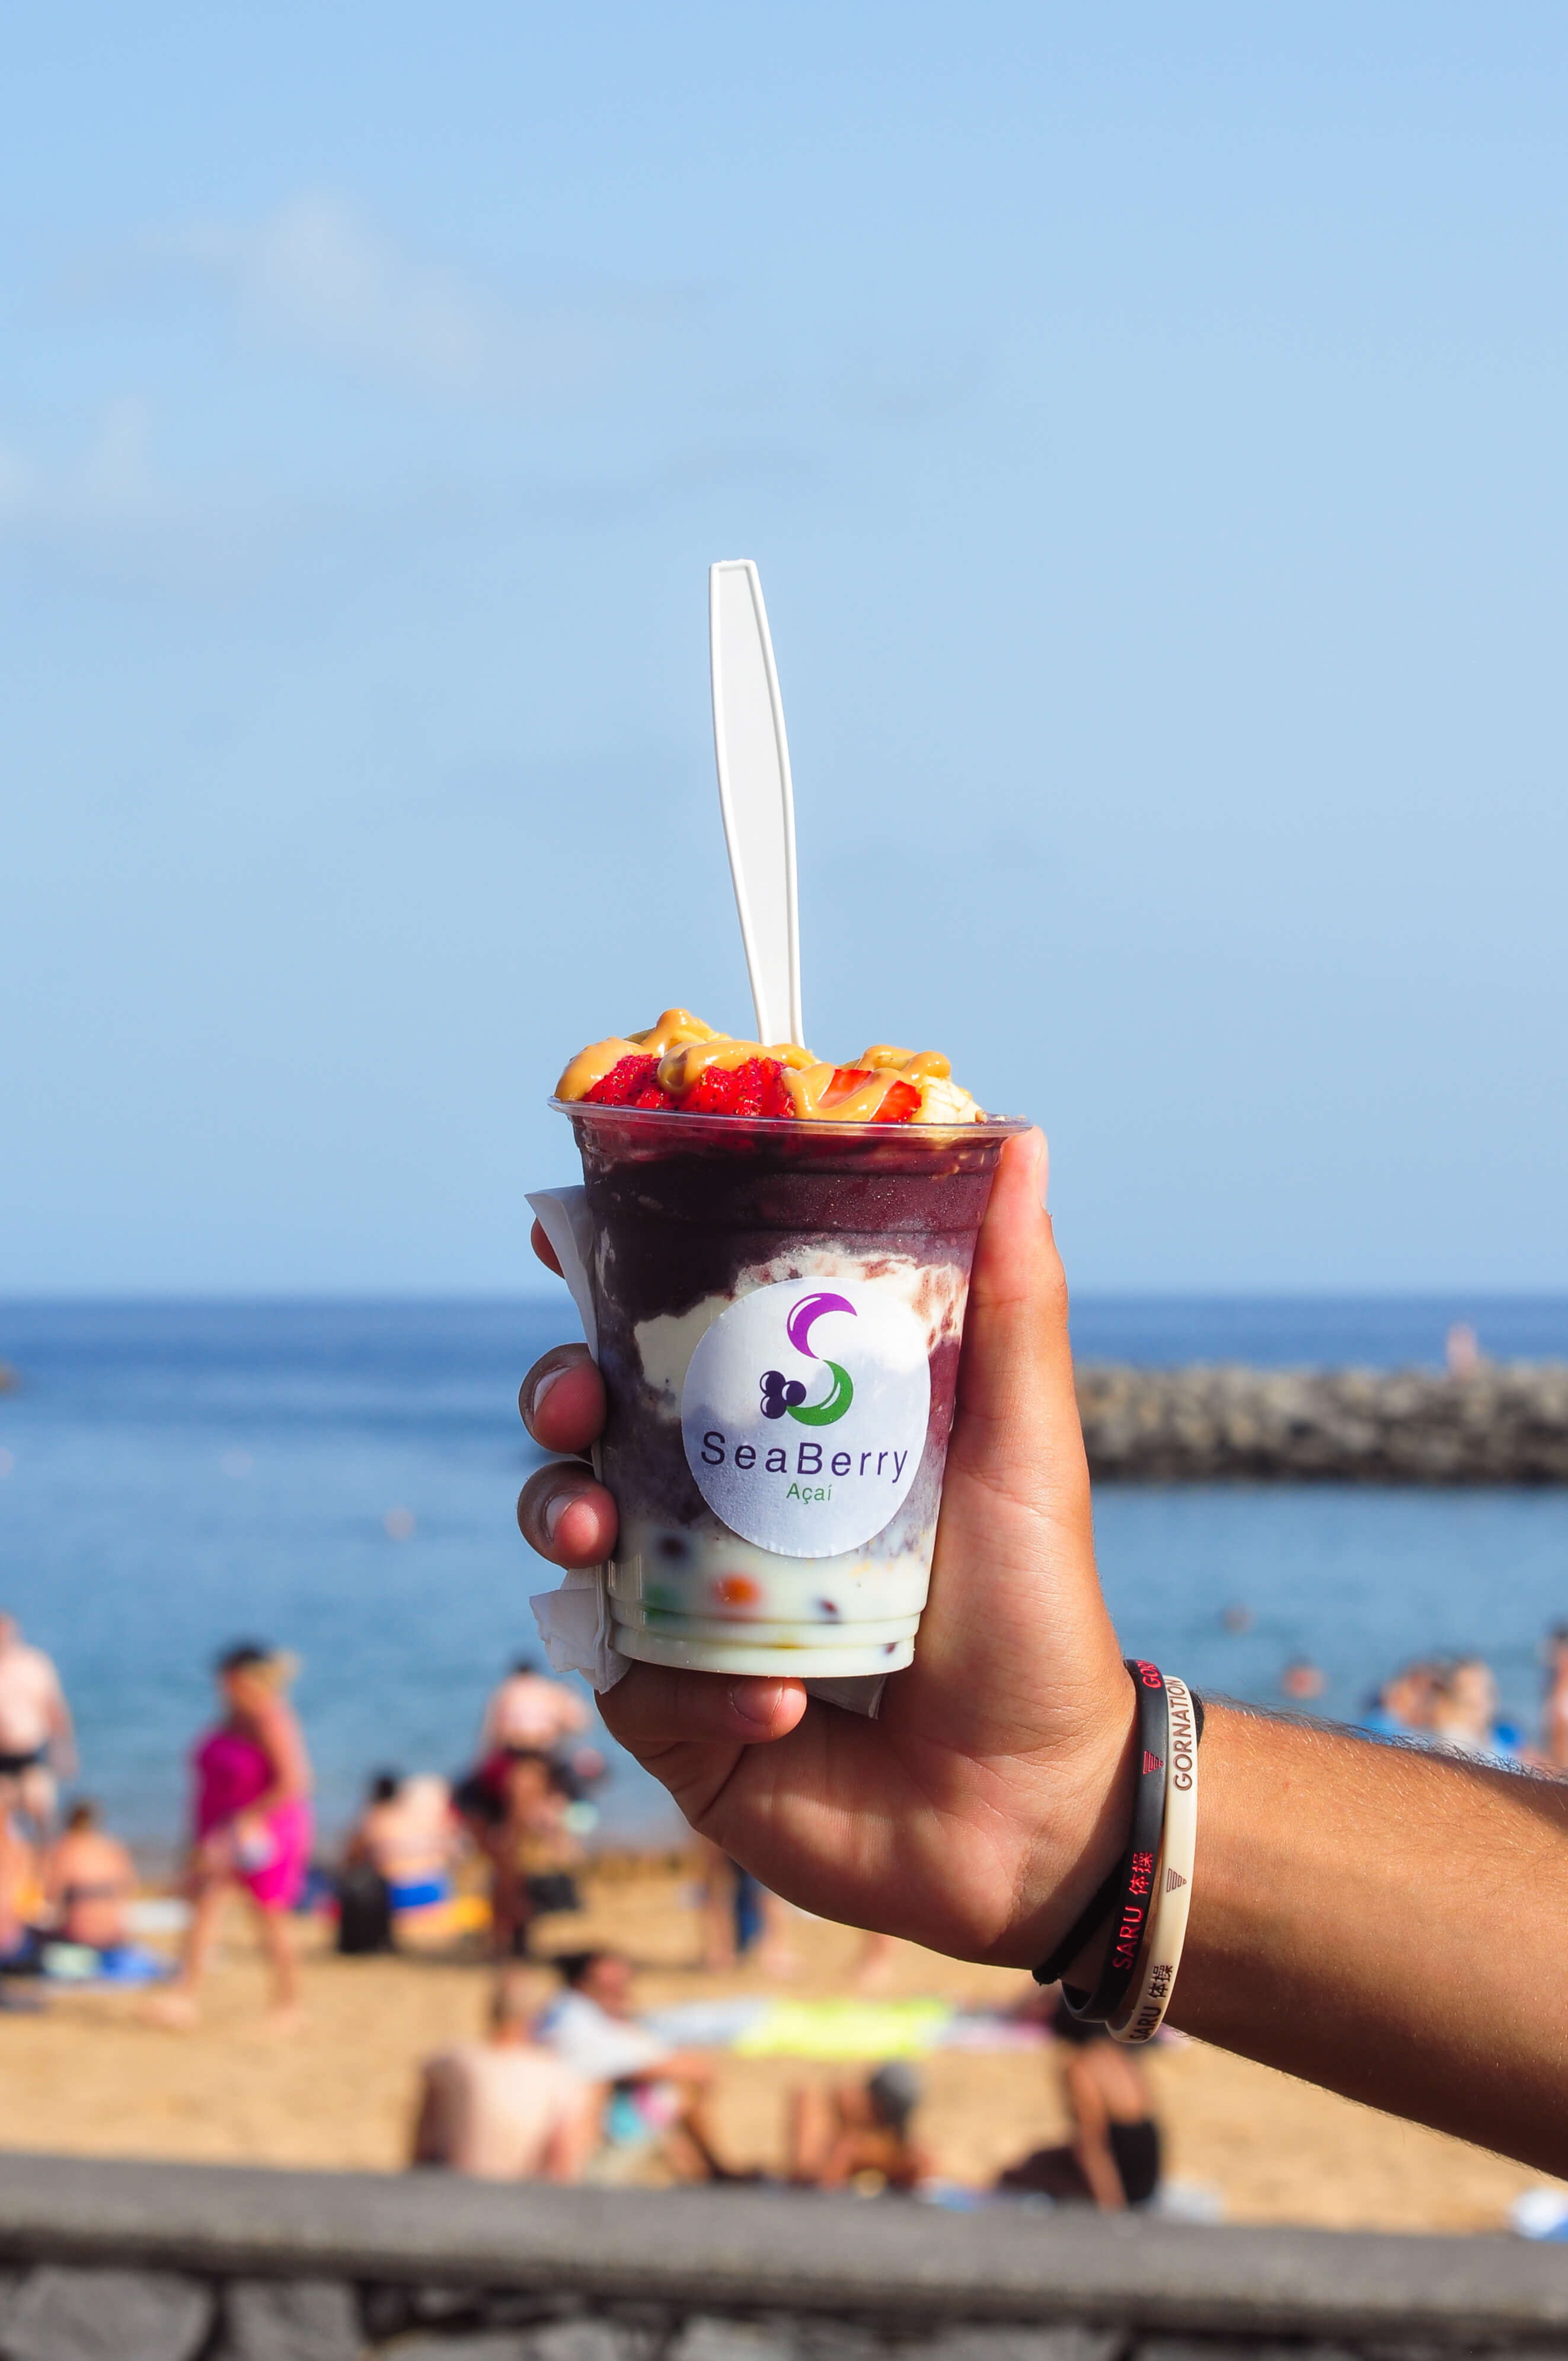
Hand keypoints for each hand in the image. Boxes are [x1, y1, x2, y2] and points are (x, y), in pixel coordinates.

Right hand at [516, 1131, 1134, 1968]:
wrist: (1038, 1805)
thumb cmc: (1035, 1609)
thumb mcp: (1026, 1441)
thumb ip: (1013, 1297)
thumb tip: (1018, 1134)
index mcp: (790, 1434)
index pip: (674, 1342)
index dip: (604, 1291)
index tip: (559, 1243)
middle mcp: (722, 1511)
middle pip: (592, 1424)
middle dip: (555, 1394)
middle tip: (571, 1400)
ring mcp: (687, 1613)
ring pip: (570, 1534)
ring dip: (563, 1515)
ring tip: (596, 1531)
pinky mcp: (675, 1716)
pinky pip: (624, 1672)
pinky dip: (684, 1675)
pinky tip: (775, 1699)